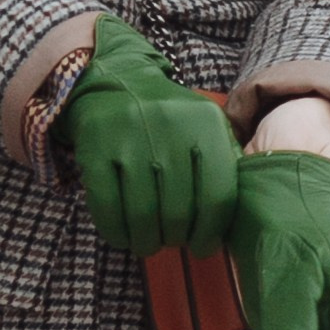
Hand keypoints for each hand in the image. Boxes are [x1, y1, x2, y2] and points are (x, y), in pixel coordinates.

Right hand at [53, 17, 241, 259]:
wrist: (114, 81)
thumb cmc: (166, 117)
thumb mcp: (204, 125)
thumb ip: (226, 161)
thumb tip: (235, 219)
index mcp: (204, 123)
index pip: (218, 195)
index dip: (211, 232)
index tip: (202, 247)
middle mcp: (168, 127)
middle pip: (179, 210)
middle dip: (175, 239)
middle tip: (170, 242)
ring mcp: (128, 137)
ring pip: (142, 214)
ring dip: (146, 241)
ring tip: (148, 244)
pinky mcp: (94, 147)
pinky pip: (106, 207)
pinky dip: (116, 232)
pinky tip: (122, 236)